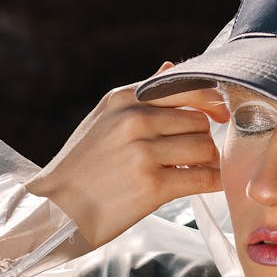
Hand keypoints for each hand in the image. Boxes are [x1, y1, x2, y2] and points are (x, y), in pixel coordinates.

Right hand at [27, 64, 229, 245]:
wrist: (57, 210)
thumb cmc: (82, 166)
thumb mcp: (103, 119)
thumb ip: (140, 94)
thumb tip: (169, 66)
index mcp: (124, 98)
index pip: (185, 86)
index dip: (210, 102)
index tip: (218, 115)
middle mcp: (135, 119)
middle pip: (199, 120)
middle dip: (202, 139)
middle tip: (193, 156)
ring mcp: (143, 151)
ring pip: (205, 148)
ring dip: (206, 162)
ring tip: (192, 171)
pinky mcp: (153, 184)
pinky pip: (203, 178)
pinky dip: (211, 183)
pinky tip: (201, 185)